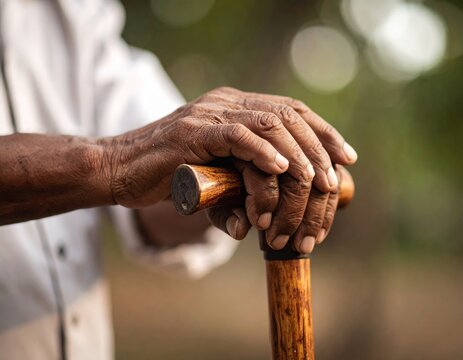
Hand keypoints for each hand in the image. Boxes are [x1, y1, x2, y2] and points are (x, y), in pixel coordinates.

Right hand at [100, 87, 356, 252]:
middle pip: (286, 114)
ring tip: (317, 179)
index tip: (345, 158)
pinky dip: (261, 151)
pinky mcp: (191, 132)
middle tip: (336, 175)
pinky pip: (234, 136)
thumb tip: (255, 224)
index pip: (289, 111)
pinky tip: (282, 167)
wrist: (119, 170)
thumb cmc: (166, 177)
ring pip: (267, 123)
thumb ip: (234, 192)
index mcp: (234, 108)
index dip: (322, 132)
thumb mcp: (211, 182)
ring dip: (298, 153)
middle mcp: (224, 104)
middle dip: (319, 145)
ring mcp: (207, 114)